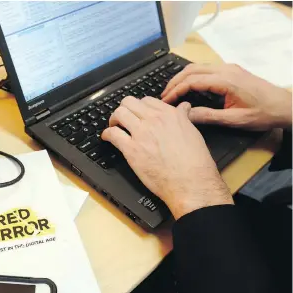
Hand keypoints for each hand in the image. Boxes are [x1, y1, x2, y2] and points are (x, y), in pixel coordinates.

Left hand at [102, 96, 233, 219]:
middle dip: (124, 108)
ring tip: (114, 126)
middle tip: (123, 118)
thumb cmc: (195, 163)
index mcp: (170, 115)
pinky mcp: (131, 149)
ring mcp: (142, 134)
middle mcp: (154, 120)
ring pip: (119, 113)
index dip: (139, 106)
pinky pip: (113, 134)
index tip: (137, 113)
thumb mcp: (193, 132)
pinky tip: (107, 138)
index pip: (147, 100)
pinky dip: (107, 134)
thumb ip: (184, 118)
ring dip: (114, 118)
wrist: (190, 183)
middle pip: (129, 102)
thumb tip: (183, 107)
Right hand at [161, 64, 291, 130]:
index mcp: (226, 80)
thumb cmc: (262, 113)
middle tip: (163, 96)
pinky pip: (205, 69)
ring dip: (182, 78)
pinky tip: (187, 88)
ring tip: (171, 92)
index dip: (175, 91)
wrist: (283, 106)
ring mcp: (228, 68)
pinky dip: (191, 77)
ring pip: (197, 67)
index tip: (165, 102)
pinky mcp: (231, 71)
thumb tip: (186, 115)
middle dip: (174, 82)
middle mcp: (225, 70)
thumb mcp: (234, 120)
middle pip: (191, 70)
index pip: (192, 81)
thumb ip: (208, 116)